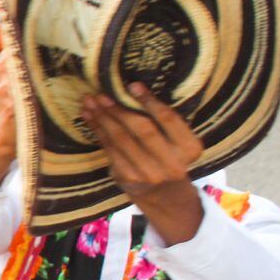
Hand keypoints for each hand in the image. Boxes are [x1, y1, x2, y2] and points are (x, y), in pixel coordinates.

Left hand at [81, 84, 204, 244]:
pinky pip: (109, 149)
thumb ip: (164, 122)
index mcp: (190, 148)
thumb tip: (132, 90)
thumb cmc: (170, 156)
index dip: (149, 102)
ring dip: (102, 118)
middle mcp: (171, 163)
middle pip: (141, 130)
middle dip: (119, 110)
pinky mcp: (127, 177)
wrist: (164, 194)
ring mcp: (147, 173)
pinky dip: (97, 131)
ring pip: (121, 139)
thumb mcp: (179, 142)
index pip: (168, 120)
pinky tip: (89, 117)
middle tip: (101, 94)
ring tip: (89, 101)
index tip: (132, 85)